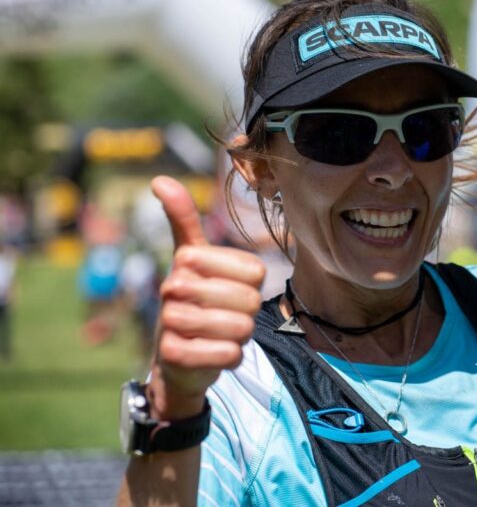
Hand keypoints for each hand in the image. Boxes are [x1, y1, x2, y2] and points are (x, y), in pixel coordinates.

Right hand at [147, 176, 264, 419]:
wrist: (176, 359)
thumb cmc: (196, 303)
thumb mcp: (196, 259)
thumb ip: (183, 219)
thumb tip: (158, 180)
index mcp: (190, 259)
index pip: (254, 271)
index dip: (253, 286)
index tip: (230, 287)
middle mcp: (175, 285)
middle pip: (248, 300)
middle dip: (247, 314)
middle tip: (226, 316)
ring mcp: (171, 320)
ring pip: (240, 328)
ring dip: (239, 336)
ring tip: (219, 334)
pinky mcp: (173, 355)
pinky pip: (228, 354)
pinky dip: (230, 358)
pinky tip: (213, 354)